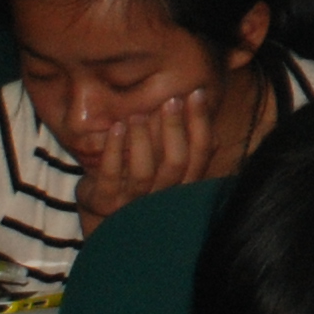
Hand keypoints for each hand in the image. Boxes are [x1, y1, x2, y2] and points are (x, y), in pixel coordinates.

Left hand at [72, 91, 217, 230]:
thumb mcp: (165, 169)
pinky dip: (114, 149)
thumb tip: (210, 123)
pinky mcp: (105, 202)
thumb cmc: (139, 185)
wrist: (102, 219)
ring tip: (138, 114)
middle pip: (176, 162)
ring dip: (142, 139)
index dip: (201, 124)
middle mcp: (163, 196)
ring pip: (144, 171)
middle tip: (171, 100)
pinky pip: (111, 175)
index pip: (200, 154)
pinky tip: (117, 127)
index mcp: (183, 185)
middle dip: (175, 128)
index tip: (196, 94)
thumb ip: (186, 151)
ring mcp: (133, 202)